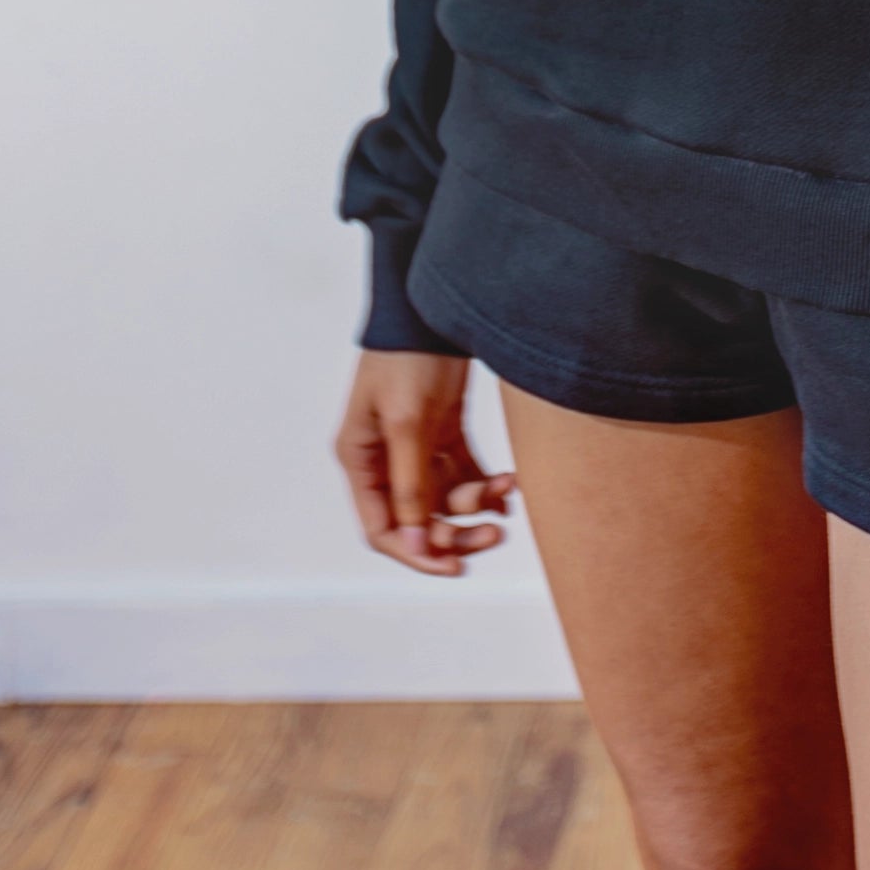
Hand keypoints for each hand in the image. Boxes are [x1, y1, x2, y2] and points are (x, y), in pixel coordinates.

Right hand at [334, 350, 518, 575]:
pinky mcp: (444, 428)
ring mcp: (416, 444)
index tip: (456, 564)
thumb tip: (415, 548)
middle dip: (457, 529)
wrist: (434, 304)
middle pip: (420, 519)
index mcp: (362, 459)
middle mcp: (386, 458)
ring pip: (447, 496)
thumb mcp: (408, 424)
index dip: (418, 553)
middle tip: (495, 534)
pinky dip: (485, 482)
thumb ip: (411, 488)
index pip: (384, 528)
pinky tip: (508, 486)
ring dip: (477, 502)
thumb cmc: (408, 356)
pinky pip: (464, 471)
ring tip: (507, 491)